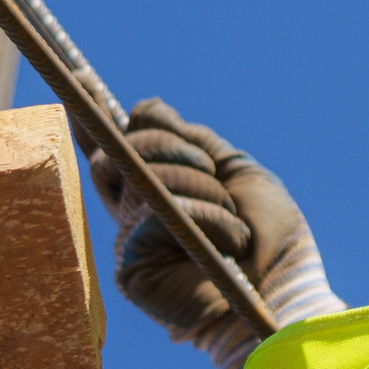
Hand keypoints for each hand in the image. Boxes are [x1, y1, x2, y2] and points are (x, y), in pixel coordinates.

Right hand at [86, 99, 342, 368]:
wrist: (285, 290)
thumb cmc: (271, 239)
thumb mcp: (235, 171)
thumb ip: (190, 140)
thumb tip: (142, 109)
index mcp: (160, 191)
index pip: (117, 147)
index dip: (95, 117)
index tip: (83, 78)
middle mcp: (138, 213)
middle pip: (124, 148)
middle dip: (174, 147)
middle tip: (213, 176)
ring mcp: (131, 240)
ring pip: (144, 175)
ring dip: (202, 189)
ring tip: (234, 227)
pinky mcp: (131, 268)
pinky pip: (154, 214)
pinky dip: (203, 217)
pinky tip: (227, 244)